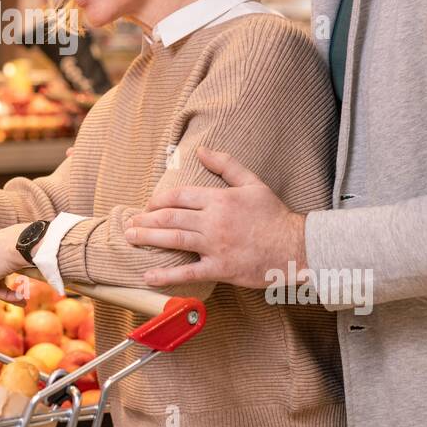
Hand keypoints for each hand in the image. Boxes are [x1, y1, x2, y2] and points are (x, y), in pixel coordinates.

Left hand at [0, 224, 30, 304]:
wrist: (27, 242)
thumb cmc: (31, 238)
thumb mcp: (23, 240)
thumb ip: (18, 248)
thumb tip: (28, 255)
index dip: (1, 268)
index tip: (14, 274)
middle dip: (2, 282)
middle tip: (17, 290)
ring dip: (7, 293)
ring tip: (22, 299)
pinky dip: (8, 296)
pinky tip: (21, 299)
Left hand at [124, 147, 307, 288]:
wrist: (296, 246)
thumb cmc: (274, 215)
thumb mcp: (253, 183)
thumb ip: (226, 165)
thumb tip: (202, 151)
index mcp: (219, 199)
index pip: (179, 196)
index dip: (159, 200)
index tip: (149, 205)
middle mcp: (213, 221)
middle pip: (170, 218)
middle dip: (146, 220)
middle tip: (130, 223)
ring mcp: (215, 246)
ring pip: (173, 240)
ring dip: (148, 239)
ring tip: (130, 238)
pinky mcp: (220, 268)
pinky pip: (188, 273)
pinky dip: (166, 274)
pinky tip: (148, 275)